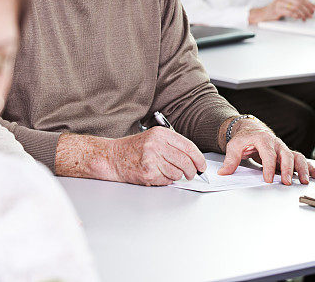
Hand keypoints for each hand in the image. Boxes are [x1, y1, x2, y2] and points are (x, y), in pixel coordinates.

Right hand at [55, 128, 205, 185]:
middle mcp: (156, 144)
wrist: (112, 157)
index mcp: (161, 134)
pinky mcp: (147, 172)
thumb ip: (172, 145)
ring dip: (176, 176)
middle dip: (192, 171)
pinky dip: (165, 181)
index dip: (199, 158)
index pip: (188, 146)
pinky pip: (166, 180)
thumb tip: (194, 159)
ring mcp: (151, 158)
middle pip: (185, 161)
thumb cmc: (133, 149)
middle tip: (191, 174)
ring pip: (177, 173)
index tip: (202, 165)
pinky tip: (157, 175)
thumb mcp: (153, 139)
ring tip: (166, 172)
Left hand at [218, 118, 314, 184]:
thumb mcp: (234, 146)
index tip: (268, 179)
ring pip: (296, 157)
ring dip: (302, 169)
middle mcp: (276, 143)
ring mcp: (283, 149)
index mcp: (263, 139)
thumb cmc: (244, 138)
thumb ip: (230, 160)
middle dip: (288, 169)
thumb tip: (223, 172)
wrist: (252, 130)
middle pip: (286, 155)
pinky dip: (311, 168)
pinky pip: (301, 161)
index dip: (268, 167)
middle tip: (287, 182)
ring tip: (305, 181)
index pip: (268, 154)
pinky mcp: (288, 155)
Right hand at [248, 0, 314, 23]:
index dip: (309, 3)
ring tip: (305, 18)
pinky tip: (298, 18)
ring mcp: (280, 3)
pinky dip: (296, 15)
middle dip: (307, 9)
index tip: (314, 8)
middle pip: (299, 2)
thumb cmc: (276, 10)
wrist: (263, 14)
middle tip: (311, 14)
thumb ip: (295, 3)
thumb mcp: (286, 4)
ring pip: (296, 7)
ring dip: (302, 13)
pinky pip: (289, 12)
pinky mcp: (277, 9)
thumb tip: (308, 7)